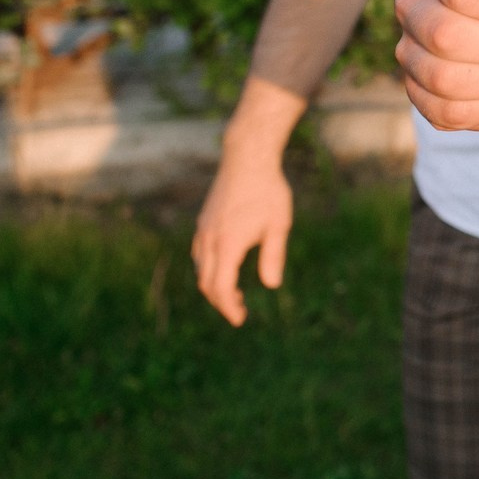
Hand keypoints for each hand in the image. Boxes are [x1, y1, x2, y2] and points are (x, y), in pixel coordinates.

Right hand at [192, 140, 293, 326]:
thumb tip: (271, 285)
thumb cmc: (268, 191)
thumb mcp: (278, 224)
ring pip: (201, 270)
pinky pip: (200, 255)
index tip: (240, 319)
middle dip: (220, 302)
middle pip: (207, 284)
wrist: (247, 159)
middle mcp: (210, 240)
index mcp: (228, 245)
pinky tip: (226, 269)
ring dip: (214, 287)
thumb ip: (273, 256)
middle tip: (239, 312)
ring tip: (235, 294)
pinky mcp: (204, 222)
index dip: (229, 308)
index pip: (222, 288)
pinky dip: (209, 270)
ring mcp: (203, 231)